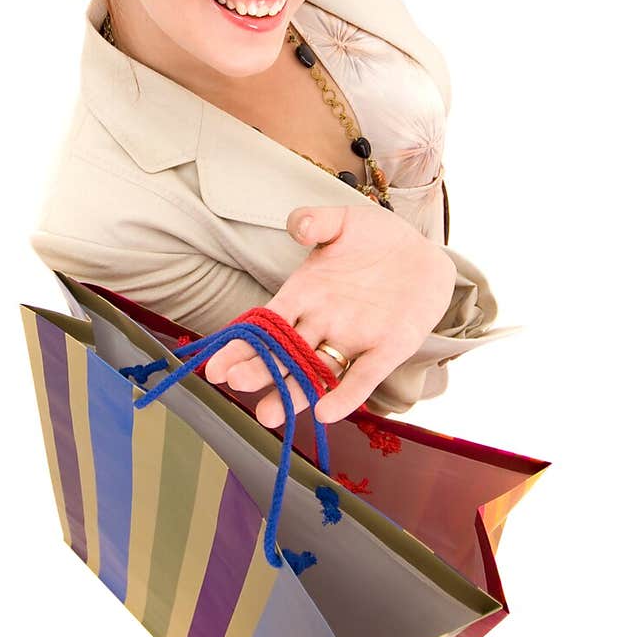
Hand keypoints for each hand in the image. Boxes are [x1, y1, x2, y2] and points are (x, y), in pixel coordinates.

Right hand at [203, 204, 456, 426]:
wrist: (422, 252)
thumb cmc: (375, 239)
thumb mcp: (343, 222)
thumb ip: (315, 222)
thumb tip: (298, 226)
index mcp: (303, 294)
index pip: (264, 325)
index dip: (240, 345)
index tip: (215, 366)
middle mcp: (321, 323)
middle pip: (283, 353)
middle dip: (260, 370)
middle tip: (237, 385)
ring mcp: (352, 339)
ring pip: (315, 371)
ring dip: (293, 393)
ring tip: (269, 415)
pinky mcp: (386, 350)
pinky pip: (362, 376)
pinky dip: (345, 394)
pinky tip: (326, 412)